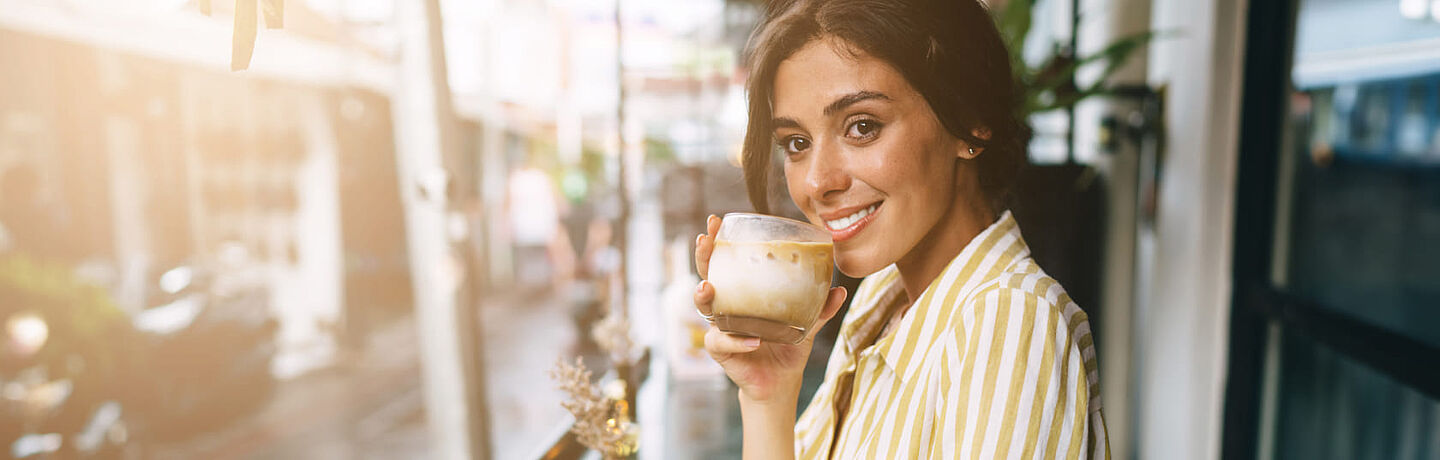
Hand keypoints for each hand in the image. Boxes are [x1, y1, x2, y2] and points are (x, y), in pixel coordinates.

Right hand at [694, 214, 847, 402]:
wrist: (782, 380)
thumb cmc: (788, 344)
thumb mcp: (806, 323)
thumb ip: (820, 307)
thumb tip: (840, 290)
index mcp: (742, 293)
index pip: (725, 262)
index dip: (718, 242)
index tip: (717, 221)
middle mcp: (726, 307)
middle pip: (706, 275)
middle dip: (703, 256)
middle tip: (705, 239)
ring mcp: (721, 328)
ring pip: (704, 308)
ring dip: (704, 296)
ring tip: (708, 288)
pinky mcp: (722, 352)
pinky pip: (723, 343)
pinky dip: (738, 341)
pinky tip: (753, 341)